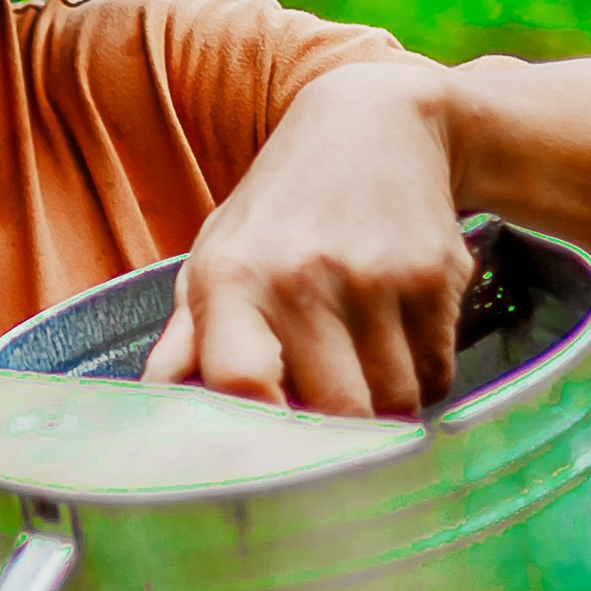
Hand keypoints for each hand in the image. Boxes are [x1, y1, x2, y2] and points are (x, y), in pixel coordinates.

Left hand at [144, 57, 470, 416]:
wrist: (376, 127)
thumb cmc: (282, 211)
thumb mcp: (219, 256)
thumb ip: (188, 343)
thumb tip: (154, 414)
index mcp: (232, 279)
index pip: (240, 384)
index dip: (259, 441)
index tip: (268, 462)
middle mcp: (302, 277)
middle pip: (337, 416)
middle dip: (337, 436)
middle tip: (326, 415)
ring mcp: (375, 277)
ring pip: (395, 405)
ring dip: (383, 408)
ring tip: (361, 361)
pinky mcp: (435, 277)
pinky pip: (436, 377)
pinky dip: (422, 379)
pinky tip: (398, 336)